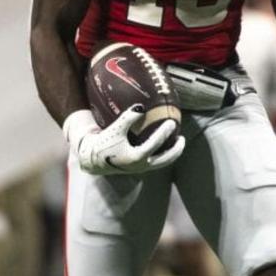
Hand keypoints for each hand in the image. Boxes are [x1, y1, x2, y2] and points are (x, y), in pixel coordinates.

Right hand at [64, 107, 184, 176]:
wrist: (93, 159)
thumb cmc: (104, 143)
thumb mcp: (115, 129)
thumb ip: (128, 118)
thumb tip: (142, 107)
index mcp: (136, 157)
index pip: (155, 143)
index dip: (165, 132)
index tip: (172, 122)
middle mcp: (141, 165)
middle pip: (165, 159)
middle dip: (176, 150)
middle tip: (182, 138)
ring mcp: (141, 168)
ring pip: (162, 163)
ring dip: (172, 154)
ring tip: (178, 142)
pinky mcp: (138, 168)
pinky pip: (156, 162)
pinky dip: (164, 155)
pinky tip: (166, 146)